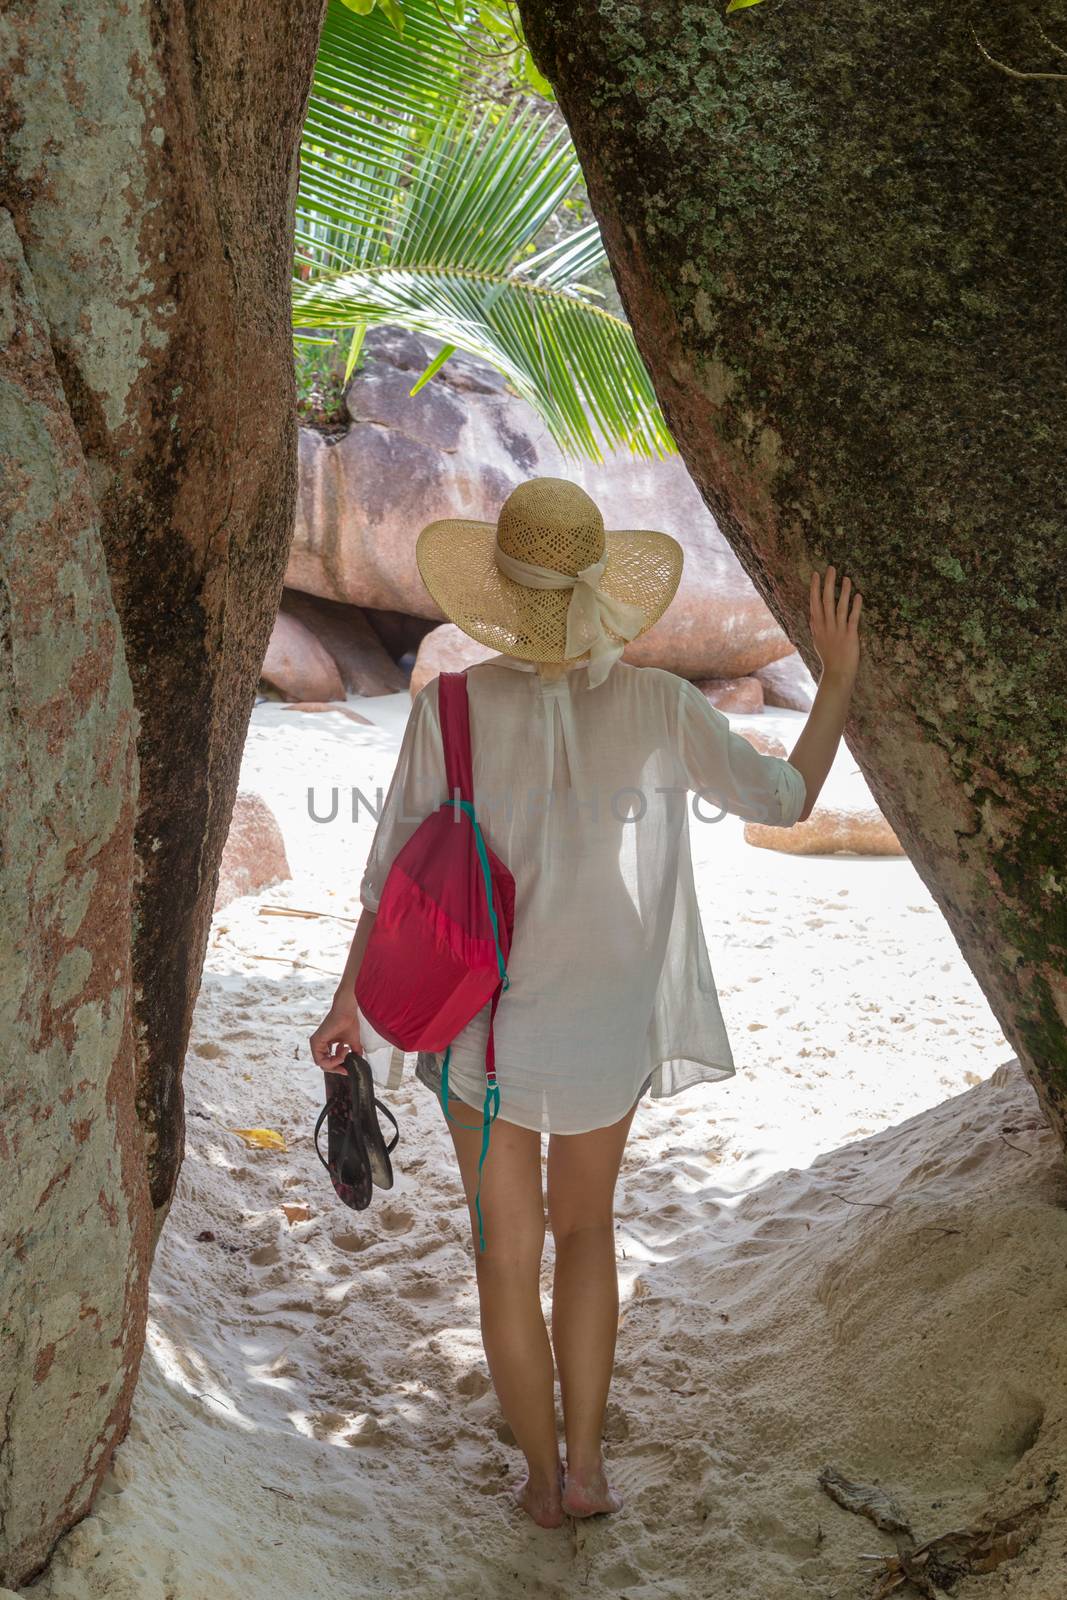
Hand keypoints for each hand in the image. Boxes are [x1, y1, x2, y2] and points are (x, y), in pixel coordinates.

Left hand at [310, 995, 362, 1074]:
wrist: (347, 1011)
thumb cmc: (349, 1022)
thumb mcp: (352, 1042)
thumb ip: (353, 1053)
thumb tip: (358, 1063)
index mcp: (325, 1044)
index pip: (328, 1062)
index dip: (338, 1067)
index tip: (347, 1069)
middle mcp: (318, 1044)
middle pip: (324, 1065)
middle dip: (337, 1067)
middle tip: (346, 1067)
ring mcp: (315, 1043)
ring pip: (322, 1064)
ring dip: (336, 1062)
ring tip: (346, 1052)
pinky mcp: (315, 1042)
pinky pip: (321, 1060)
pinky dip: (333, 1060)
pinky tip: (343, 1050)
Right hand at [810, 564, 861, 681]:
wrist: (837, 673)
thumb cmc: (829, 658)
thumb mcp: (818, 641)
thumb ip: (815, 627)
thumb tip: (812, 615)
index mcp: (817, 626)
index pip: (814, 603)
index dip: (815, 588)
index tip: (816, 574)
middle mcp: (826, 626)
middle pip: (826, 601)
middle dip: (828, 583)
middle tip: (831, 568)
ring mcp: (838, 630)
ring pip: (840, 607)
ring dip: (843, 591)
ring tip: (846, 578)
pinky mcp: (850, 635)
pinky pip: (853, 618)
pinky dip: (855, 606)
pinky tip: (858, 596)